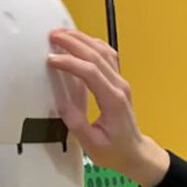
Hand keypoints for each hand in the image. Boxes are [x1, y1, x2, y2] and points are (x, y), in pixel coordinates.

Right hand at [47, 28, 169, 186]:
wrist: (135, 152)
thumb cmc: (115, 151)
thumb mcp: (93, 145)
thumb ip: (77, 124)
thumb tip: (62, 104)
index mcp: (113, 100)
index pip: (90, 72)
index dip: (70, 63)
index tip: (51, 59)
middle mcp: (119, 86)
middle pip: (96, 55)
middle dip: (73, 42)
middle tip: (52, 36)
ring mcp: (121, 82)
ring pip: (103, 51)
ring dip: (82, 39)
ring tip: (62, 34)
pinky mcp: (118, 81)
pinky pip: (108, 56)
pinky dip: (93, 44)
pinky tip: (80, 41)